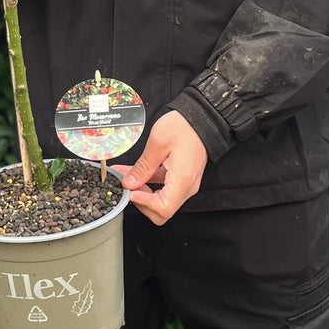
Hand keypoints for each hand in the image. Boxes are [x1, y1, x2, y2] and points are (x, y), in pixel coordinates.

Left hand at [117, 111, 208, 225]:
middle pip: (162, 211)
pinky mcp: (181, 177)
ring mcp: (185, 183)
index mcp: (182, 180)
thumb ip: (143, 167)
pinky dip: (148, 183)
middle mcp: (186, 186)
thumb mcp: (157, 144)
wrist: (202, 117)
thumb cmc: (185, 127)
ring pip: (161, 200)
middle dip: (141, 202)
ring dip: (141, 192)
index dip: (144, 204)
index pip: (163, 209)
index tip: (130, 192)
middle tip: (127, 187)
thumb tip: (130, 183)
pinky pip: (163, 187)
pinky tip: (134, 173)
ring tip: (125, 178)